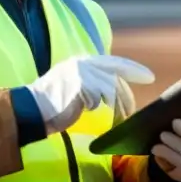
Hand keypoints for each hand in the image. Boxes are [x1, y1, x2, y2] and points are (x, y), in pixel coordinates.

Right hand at [25, 55, 154, 134]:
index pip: (116, 62)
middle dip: (127, 97)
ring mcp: (82, 73)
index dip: (134, 69)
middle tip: (133, 111)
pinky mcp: (80, 85)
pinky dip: (98, 109)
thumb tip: (117, 91)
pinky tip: (91, 113)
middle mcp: (84, 63)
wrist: (31, 108)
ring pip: (111, 90)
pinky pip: (99, 99)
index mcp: (84, 61)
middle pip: (117, 78)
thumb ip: (93, 82)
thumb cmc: (53, 103)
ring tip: (116, 120)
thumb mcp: (75, 85)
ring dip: (116, 108)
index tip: (149, 76)